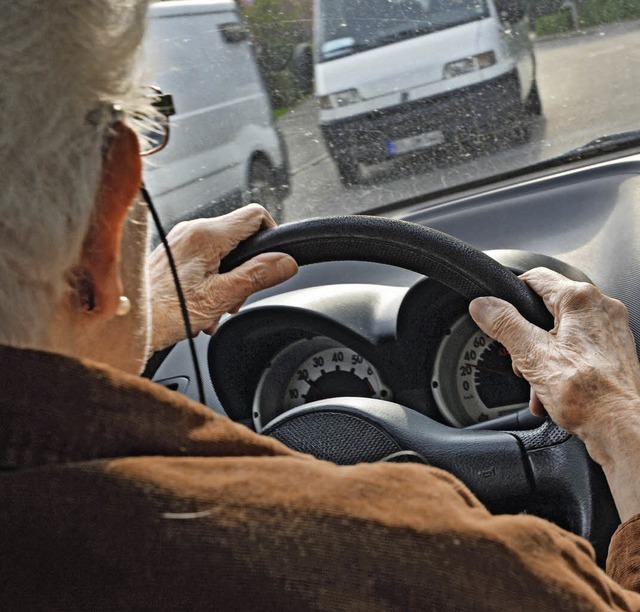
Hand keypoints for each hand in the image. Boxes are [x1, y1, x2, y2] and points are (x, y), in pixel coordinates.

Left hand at [147, 204, 297, 350]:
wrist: (125, 323)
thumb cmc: (162, 312)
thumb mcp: (220, 297)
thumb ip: (257, 275)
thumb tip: (286, 262)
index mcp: (206, 235)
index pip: (256, 215)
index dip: (272, 237)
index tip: (271, 262)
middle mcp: (192, 230)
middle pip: (241, 237)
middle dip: (247, 269)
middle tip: (236, 298)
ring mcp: (181, 241)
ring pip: (224, 252)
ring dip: (228, 281)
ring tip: (215, 308)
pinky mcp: (174, 254)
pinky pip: (205, 260)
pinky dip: (211, 282)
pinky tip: (202, 307)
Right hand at [468, 267, 639, 459]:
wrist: (623, 430)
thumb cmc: (591, 396)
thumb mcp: (532, 355)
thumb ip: (504, 325)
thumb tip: (483, 305)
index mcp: (582, 300)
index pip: (535, 277)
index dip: (510, 294)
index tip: (496, 311)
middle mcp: (602, 309)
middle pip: (548, 309)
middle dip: (527, 336)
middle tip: (519, 358)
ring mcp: (611, 331)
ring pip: (562, 332)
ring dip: (543, 356)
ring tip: (537, 382)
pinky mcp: (615, 352)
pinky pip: (578, 349)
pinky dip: (562, 366)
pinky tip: (553, 389)